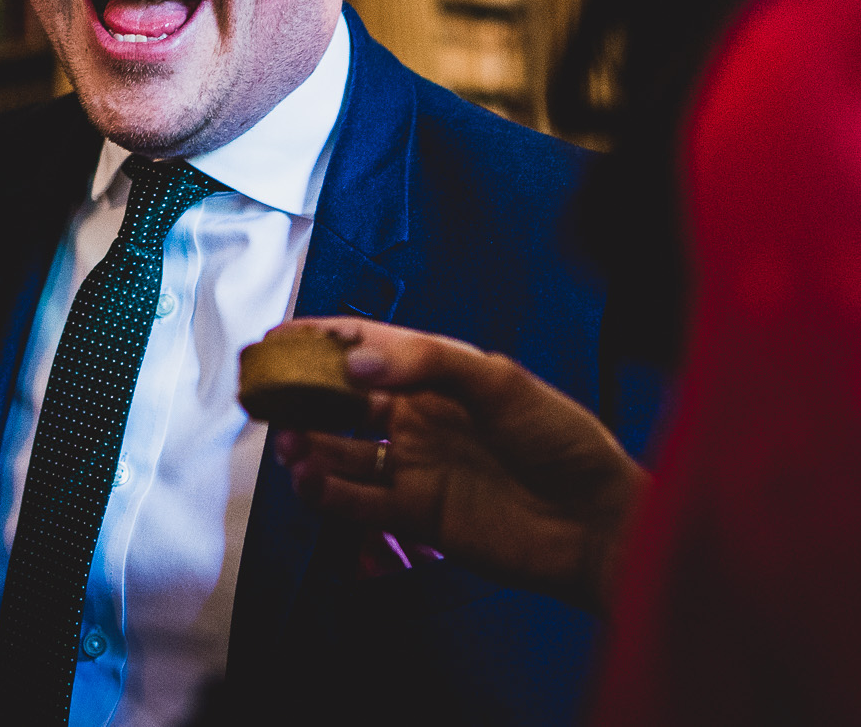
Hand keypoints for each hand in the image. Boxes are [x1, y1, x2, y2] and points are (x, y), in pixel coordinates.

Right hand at [269, 318, 650, 611]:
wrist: (599, 523)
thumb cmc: (563, 442)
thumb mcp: (501, 382)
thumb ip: (426, 363)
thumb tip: (356, 365)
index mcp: (440, 377)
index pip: (368, 349)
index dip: (322, 340)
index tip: (278, 336)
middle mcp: (420, 418)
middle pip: (343, 402)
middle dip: (300, 396)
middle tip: (260, 394)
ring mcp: (417, 467)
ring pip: (342, 452)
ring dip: (308, 445)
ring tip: (286, 443)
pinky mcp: (418, 516)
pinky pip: (360, 501)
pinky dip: (328, 492)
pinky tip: (310, 479)